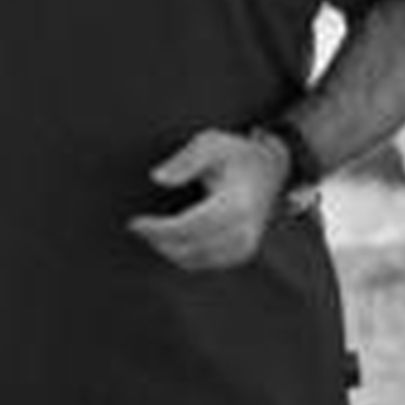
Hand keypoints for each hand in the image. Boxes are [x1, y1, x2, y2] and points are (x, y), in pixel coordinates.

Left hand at [127, 128, 287, 271]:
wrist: (269, 169)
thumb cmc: (235, 153)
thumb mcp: (211, 142)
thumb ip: (185, 159)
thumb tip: (157, 178)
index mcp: (237, 204)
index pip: (192, 226)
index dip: (160, 229)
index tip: (135, 223)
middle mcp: (244, 231)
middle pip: (192, 247)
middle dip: (158, 240)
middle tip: (135, 226)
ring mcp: (245, 245)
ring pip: (196, 260)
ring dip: (168, 249)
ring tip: (147, 230)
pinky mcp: (241, 252)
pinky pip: (205, 262)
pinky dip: (182, 254)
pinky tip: (165, 238)